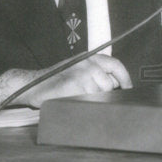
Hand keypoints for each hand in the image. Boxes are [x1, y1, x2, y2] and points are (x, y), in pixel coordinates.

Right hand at [0, 54, 131, 107]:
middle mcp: (87, 63)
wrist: (32, 84)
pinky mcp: (74, 86)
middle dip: (103, 93)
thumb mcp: (78, 69)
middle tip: (87, 94)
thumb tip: (116, 85)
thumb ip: (96, 73)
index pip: (116, 65)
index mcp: (90, 57)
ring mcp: (82, 74)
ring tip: (76, 96)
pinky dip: (82, 103)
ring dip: (91, 99)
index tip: (128, 89)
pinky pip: (88, 100)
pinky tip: (72, 99)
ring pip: (100, 94)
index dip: (125, 78)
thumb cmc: (56, 79)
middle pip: (109, 84)